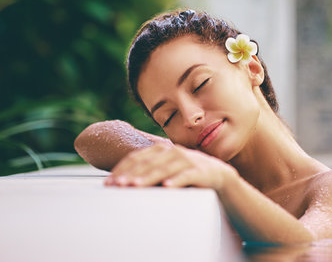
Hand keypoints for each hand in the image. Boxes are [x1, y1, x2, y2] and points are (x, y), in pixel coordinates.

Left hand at [104, 143, 236, 190]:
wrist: (217, 174)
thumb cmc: (186, 173)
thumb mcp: (166, 168)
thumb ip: (148, 170)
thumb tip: (121, 182)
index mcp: (162, 149)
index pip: (137, 157)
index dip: (122, 169)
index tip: (110, 182)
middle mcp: (173, 151)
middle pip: (148, 163)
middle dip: (131, 175)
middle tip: (118, 186)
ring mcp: (187, 160)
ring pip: (164, 169)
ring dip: (148, 178)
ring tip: (136, 186)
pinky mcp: (200, 171)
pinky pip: (186, 175)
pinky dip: (176, 180)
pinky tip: (167, 186)